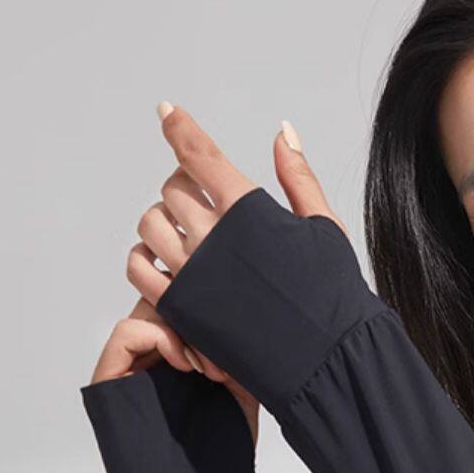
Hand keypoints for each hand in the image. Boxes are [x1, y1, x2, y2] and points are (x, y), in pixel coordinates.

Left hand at [88, 104, 347, 447]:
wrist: (324, 360)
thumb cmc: (333, 295)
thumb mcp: (324, 228)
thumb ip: (298, 177)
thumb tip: (281, 132)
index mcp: (248, 209)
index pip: (200, 154)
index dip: (179, 127)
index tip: (166, 111)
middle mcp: (213, 235)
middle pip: (173, 186)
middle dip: (183, 186)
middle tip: (201, 199)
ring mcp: (192, 271)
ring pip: (151, 223)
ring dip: (162, 221)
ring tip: (186, 233)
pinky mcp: (180, 306)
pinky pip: (140, 268)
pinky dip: (145, 259)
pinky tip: (165, 261)